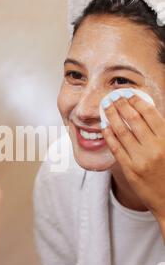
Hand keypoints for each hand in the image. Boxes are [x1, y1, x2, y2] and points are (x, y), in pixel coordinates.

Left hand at [101, 92, 164, 237]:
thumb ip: (161, 132)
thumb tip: (148, 113)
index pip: (150, 114)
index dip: (138, 101)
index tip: (129, 94)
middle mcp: (154, 147)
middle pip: (133, 120)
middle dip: (122, 105)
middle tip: (113, 96)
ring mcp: (141, 159)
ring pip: (122, 131)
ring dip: (112, 116)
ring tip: (106, 107)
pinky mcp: (130, 169)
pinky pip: (116, 148)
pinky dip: (109, 135)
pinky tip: (104, 126)